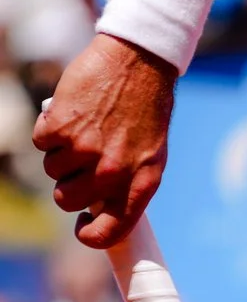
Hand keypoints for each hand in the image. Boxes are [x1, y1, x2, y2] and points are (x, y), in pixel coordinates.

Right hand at [31, 35, 177, 248]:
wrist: (138, 65)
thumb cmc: (145, 112)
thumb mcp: (150, 156)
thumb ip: (128, 185)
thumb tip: (103, 211)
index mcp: (140, 185)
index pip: (109, 232)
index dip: (90, 237)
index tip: (81, 227)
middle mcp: (112, 172)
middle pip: (67, 200)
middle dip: (67, 184)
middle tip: (78, 164)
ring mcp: (85, 150)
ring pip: (52, 170)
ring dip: (60, 153)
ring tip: (83, 131)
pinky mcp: (61, 126)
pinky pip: (41, 142)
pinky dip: (49, 129)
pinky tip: (70, 115)